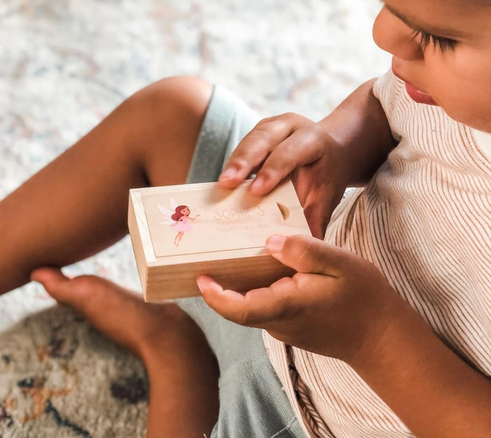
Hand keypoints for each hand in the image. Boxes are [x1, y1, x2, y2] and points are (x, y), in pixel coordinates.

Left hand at [197, 234, 403, 365]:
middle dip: (219, 286)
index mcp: (287, 306)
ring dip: (237, 286)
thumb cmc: (364, 299)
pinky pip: (264, 306)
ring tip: (231, 255)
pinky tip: (262, 267)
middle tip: (207, 256)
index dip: (215, 296)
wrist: (381, 338)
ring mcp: (284, 327)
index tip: (200, 277)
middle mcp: (279, 322)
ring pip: (250, 306)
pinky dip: (255, 288)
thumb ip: (304, 251)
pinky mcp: (290, 325)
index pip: (239, 308)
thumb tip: (270, 242)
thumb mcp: (340, 264)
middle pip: (238, 307)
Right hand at [218, 113, 349, 237]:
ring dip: (233, 163)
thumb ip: (316, 219)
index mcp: (312, 140)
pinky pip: (242, 146)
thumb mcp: (327, 195)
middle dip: (244, 161)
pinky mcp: (258, 132)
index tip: (255, 191)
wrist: (332, 150)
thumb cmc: (327, 175)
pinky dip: (233, 164)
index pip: (290, 152)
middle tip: (227, 183)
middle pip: (263, 139)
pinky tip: (224, 183)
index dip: (272, 170)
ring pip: (249, 140)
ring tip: (221, 184)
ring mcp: (272, 126)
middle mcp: (291, 126)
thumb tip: (305, 248)